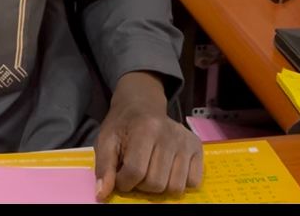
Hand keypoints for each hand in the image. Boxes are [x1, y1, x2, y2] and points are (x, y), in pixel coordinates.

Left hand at [94, 71, 202, 200]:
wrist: (142, 105)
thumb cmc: (123, 125)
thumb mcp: (106, 140)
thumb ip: (104, 167)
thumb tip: (102, 195)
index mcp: (145, 129)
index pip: (136, 171)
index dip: (124, 182)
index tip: (120, 177)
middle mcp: (170, 134)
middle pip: (156, 183)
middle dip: (141, 185)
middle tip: (135, 172)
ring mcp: (186, 141)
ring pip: (175, 187)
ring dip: (160, 187)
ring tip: (150, 171)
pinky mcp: (197, 147)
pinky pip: (193, 182)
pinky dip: (178, 183)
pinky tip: (167, 170)